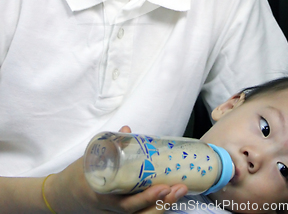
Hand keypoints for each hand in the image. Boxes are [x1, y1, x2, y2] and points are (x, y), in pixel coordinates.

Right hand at [44, 127, 187, 213]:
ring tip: (179, 193)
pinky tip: (169, 199)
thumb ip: (110, 144)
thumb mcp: (90, 157)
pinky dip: (153, 209)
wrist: (61, 197)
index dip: (146, 198)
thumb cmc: (77, 175)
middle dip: (161, 204)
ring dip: (162, 207)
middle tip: (179, 189)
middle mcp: (108, 210)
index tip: (163, 187)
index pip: (126, 203)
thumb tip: (127, 129)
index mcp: (101, 195)